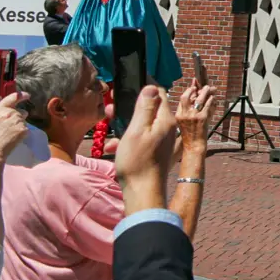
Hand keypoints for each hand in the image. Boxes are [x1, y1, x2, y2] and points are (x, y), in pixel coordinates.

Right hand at [0, 92, 28, 163]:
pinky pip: (26, 130)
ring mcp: (17, 121)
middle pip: (21, 112)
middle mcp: (10, 113)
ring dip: (19, 126)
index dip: (21, 96)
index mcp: (0, 109)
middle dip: (18, 118)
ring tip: (9, 133)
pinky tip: (13, 138)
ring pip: (24, 121)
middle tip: (9, 127)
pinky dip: (21, 134)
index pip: (13, 97)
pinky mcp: (23, 129)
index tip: (27, 95)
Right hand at [113, 86, 178, 211]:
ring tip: (111, 135)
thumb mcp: (137, 130)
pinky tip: (114, 148)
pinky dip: (128, 140)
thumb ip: (145, 108)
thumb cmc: (138, 161)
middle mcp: (168, 128)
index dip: (143, 88)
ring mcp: (163, 139)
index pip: (159, 93)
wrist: (143, 192)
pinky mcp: (156, 150)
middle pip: (149, 109)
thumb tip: (152, 86)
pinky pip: (141, 138)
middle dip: (129, 109)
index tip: (125, 88)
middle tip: (111, 111)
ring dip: (125, 127)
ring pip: (142, 125)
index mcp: (166, 120)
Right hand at [173, 83, 218, 155]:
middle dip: (193, 89)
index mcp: (178, 115)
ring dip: (205, 91)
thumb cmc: (190, 134)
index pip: (182, 100)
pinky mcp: (202, 118)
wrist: (194, 145)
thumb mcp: (184, 122)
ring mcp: (193, 116)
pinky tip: (213, 97)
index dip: (188, 91)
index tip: (193, 86)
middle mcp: (184, 115)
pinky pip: (207, 105)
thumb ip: (188, 111)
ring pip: (199, 99)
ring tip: (209, 88)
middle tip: (199, 86)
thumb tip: (196, 98)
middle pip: (187, 97)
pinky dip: (211, 99)